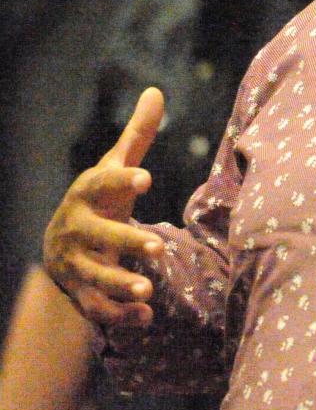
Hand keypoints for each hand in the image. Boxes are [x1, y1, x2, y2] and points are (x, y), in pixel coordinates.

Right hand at [42, 87, 165, 328]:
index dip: (121, 180)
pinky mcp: (81, 294)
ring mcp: (76, 264)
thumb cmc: (100, 200)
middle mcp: (77, 230)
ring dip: (120, 284)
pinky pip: (97, 310)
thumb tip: (155, 91)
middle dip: (126, 241)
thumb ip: (137, 136)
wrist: (63, 246)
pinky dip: (120, 316)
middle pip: (98, 237)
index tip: (146, 177)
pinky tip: (147, 318)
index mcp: (87, 195)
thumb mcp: (114, 168)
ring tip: (149, 290)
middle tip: (158, 247)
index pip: (101, 185)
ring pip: (94, 277)